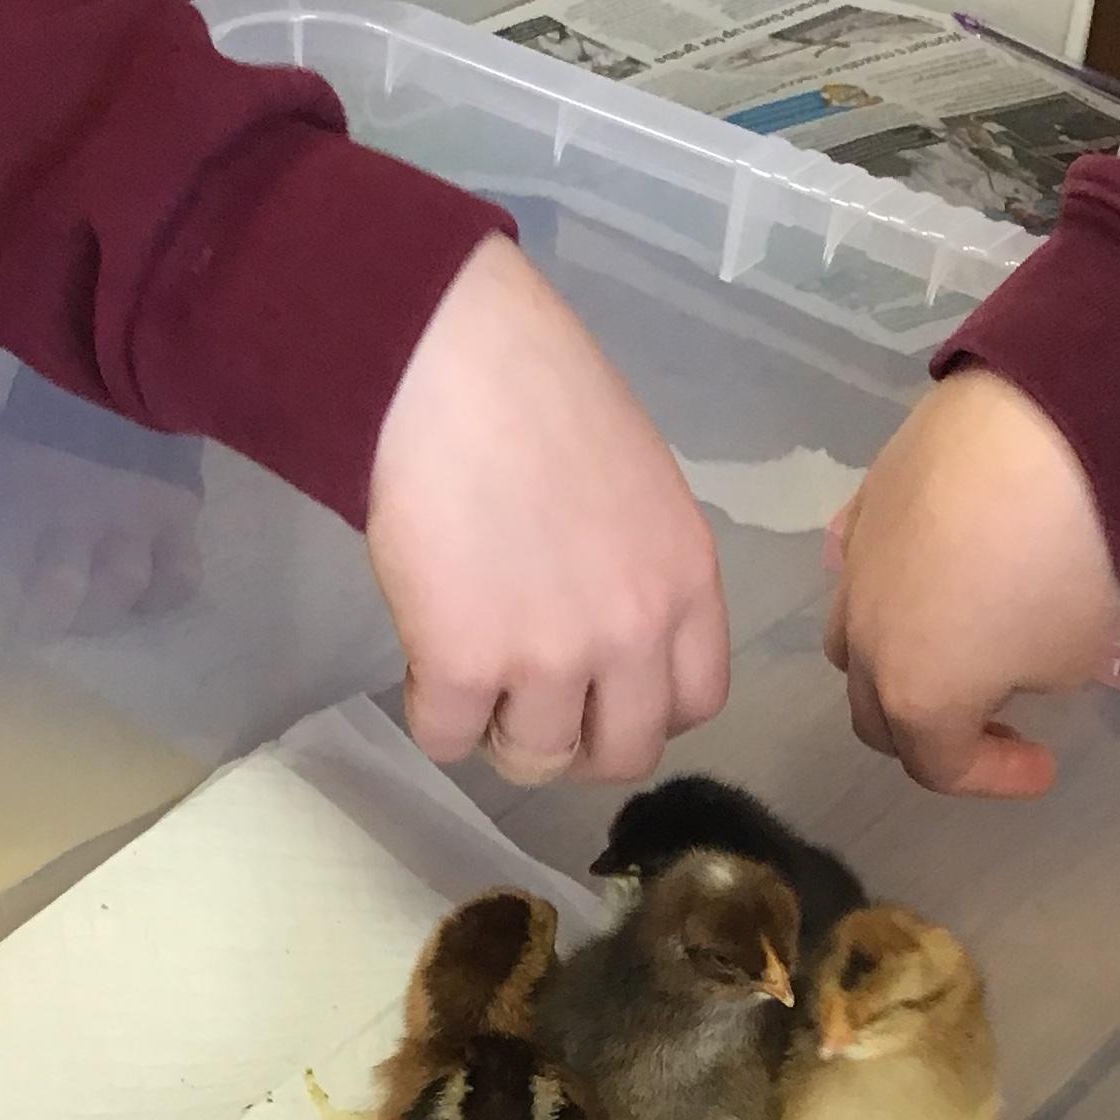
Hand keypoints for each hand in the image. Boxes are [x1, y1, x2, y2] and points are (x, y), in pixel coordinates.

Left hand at [0, 433, 200, 639]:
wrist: (106, 379)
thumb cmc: (33, 441)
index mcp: (16, 502)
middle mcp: (75, 514)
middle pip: (59, 591)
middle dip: (42, 624)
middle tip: (37, 626)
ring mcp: (131, 517)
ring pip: (122, 586)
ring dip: (100, 612)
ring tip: (87, 611)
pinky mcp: (178, 516)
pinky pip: (180, 576)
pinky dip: (163, 598)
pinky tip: (144, 598)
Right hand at [366, 235, 728, 784]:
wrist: (449, 359)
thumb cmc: (536, 391)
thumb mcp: (639, 485)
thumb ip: (639, 569)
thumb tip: (606, 627)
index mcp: (687, 581)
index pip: (696, 704)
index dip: (642, 709)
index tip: (601, 689)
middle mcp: (634, 632)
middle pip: (623, 754)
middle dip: (574, 742)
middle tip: (527, 701)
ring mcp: (550, 656)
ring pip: (533, 760)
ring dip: (496, 730)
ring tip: (467, 671)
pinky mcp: (463, 664)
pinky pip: (447, 738)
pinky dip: (430, 712)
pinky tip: (423, 654)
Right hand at [825, 366, 1119, 797]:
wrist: (1046, 422)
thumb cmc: (1070, 562)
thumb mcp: (1074, 652)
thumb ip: (1029, 674)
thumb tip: (1005, 648)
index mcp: (916, 696)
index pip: (941, 765)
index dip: (994, 776)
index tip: (1044, 765)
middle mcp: (865, 640)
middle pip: (876, 714)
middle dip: (930, 731)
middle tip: (988, 719)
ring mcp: (854, 566)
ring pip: (851, 640)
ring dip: (895, 660)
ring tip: (950, 640)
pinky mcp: (864, 499)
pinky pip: (859, 563)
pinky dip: (891, 583)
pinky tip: (931, 565)